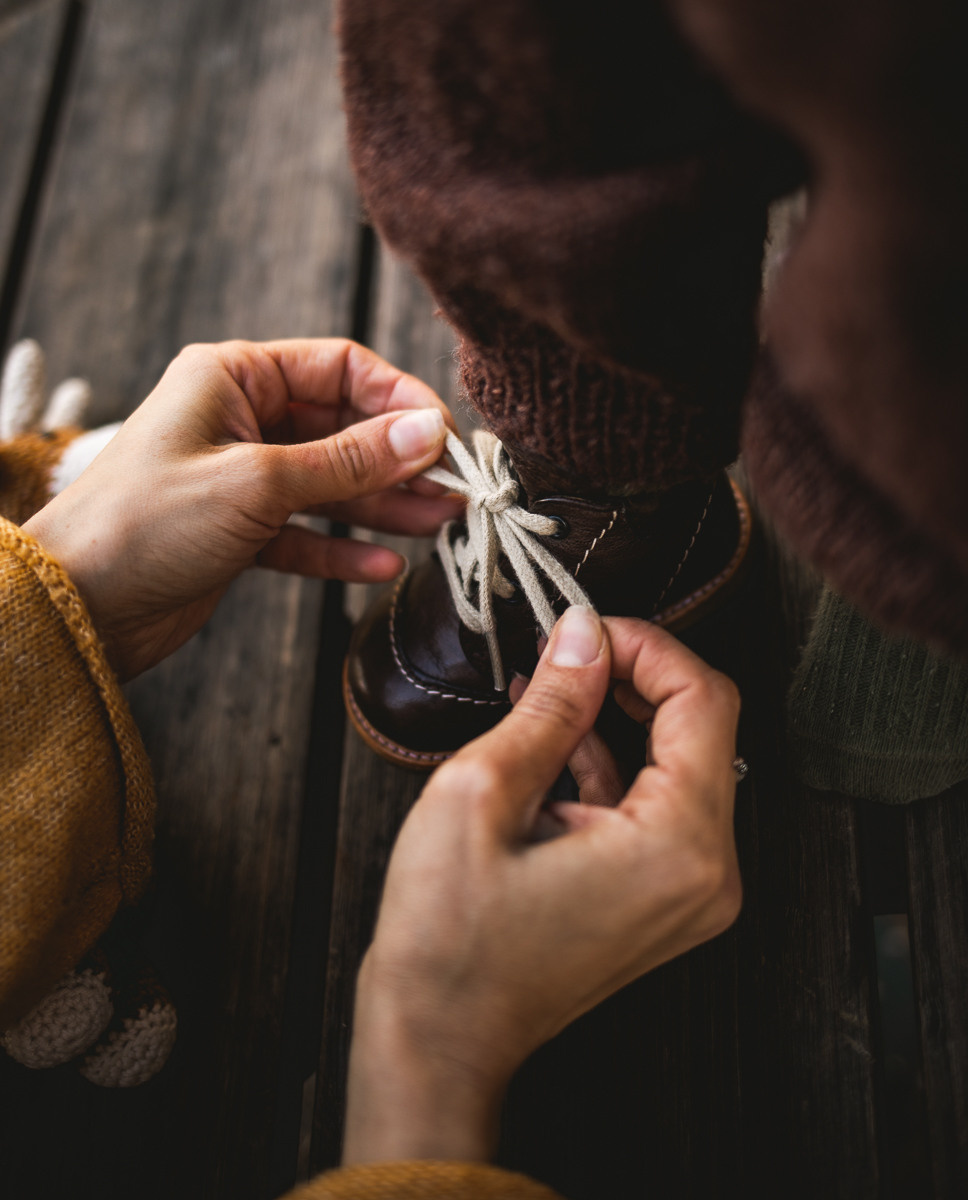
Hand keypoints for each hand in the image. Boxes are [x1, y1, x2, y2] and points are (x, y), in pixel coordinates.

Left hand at [23, 338, 459, 678]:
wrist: (78, 606)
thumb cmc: (146, 523)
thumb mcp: (258, 482)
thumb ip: (348, 460)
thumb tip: (428, 433)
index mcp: (234, 378)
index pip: (338, 368)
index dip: (397, 399)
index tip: (444, 437)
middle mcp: (240, 421)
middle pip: (341, 429)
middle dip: (398, 460)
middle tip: (453, 491)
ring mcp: (241, 478)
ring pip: (330, 484)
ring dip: (383, 505)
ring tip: (439, 526)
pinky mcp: (239, 532)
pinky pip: (306, 534)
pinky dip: (341, 549)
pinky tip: (384, 566)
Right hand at [344, 607, 741, 1163]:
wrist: (438, 1041)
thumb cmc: (448, 938)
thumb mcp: (484, 792)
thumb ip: (552, 704)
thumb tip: (584, 633)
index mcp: (679, 846)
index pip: (704, 700)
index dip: (647, 646)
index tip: (587, 628)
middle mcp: (708, 873)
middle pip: (702, 729)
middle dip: (634, 675)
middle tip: (567, 650)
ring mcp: (689, 892)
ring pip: (678, 763)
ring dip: (618, 716)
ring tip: (545, 688)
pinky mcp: (662, 898)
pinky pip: (655, 806)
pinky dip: (611, 763)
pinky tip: (552, 736)